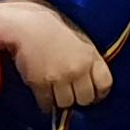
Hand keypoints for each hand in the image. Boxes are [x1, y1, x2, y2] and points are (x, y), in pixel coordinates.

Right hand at [0, 0, 114, 109]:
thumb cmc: (51, 28)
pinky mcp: (40, 84)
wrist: (24, 25)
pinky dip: (45, 103)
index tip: (92, 93)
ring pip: (66, 103)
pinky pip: (47, 104)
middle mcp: (78, 69)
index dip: (99, 92)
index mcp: (90, 55)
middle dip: (79, 98)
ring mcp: (59, 78)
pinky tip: (44, 94)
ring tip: (56, 92)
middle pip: (86, 99)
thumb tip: (91, 80)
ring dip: (61, 101)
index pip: (105, 84)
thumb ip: (88, 59)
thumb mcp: (79, 39)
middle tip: (71, 92)